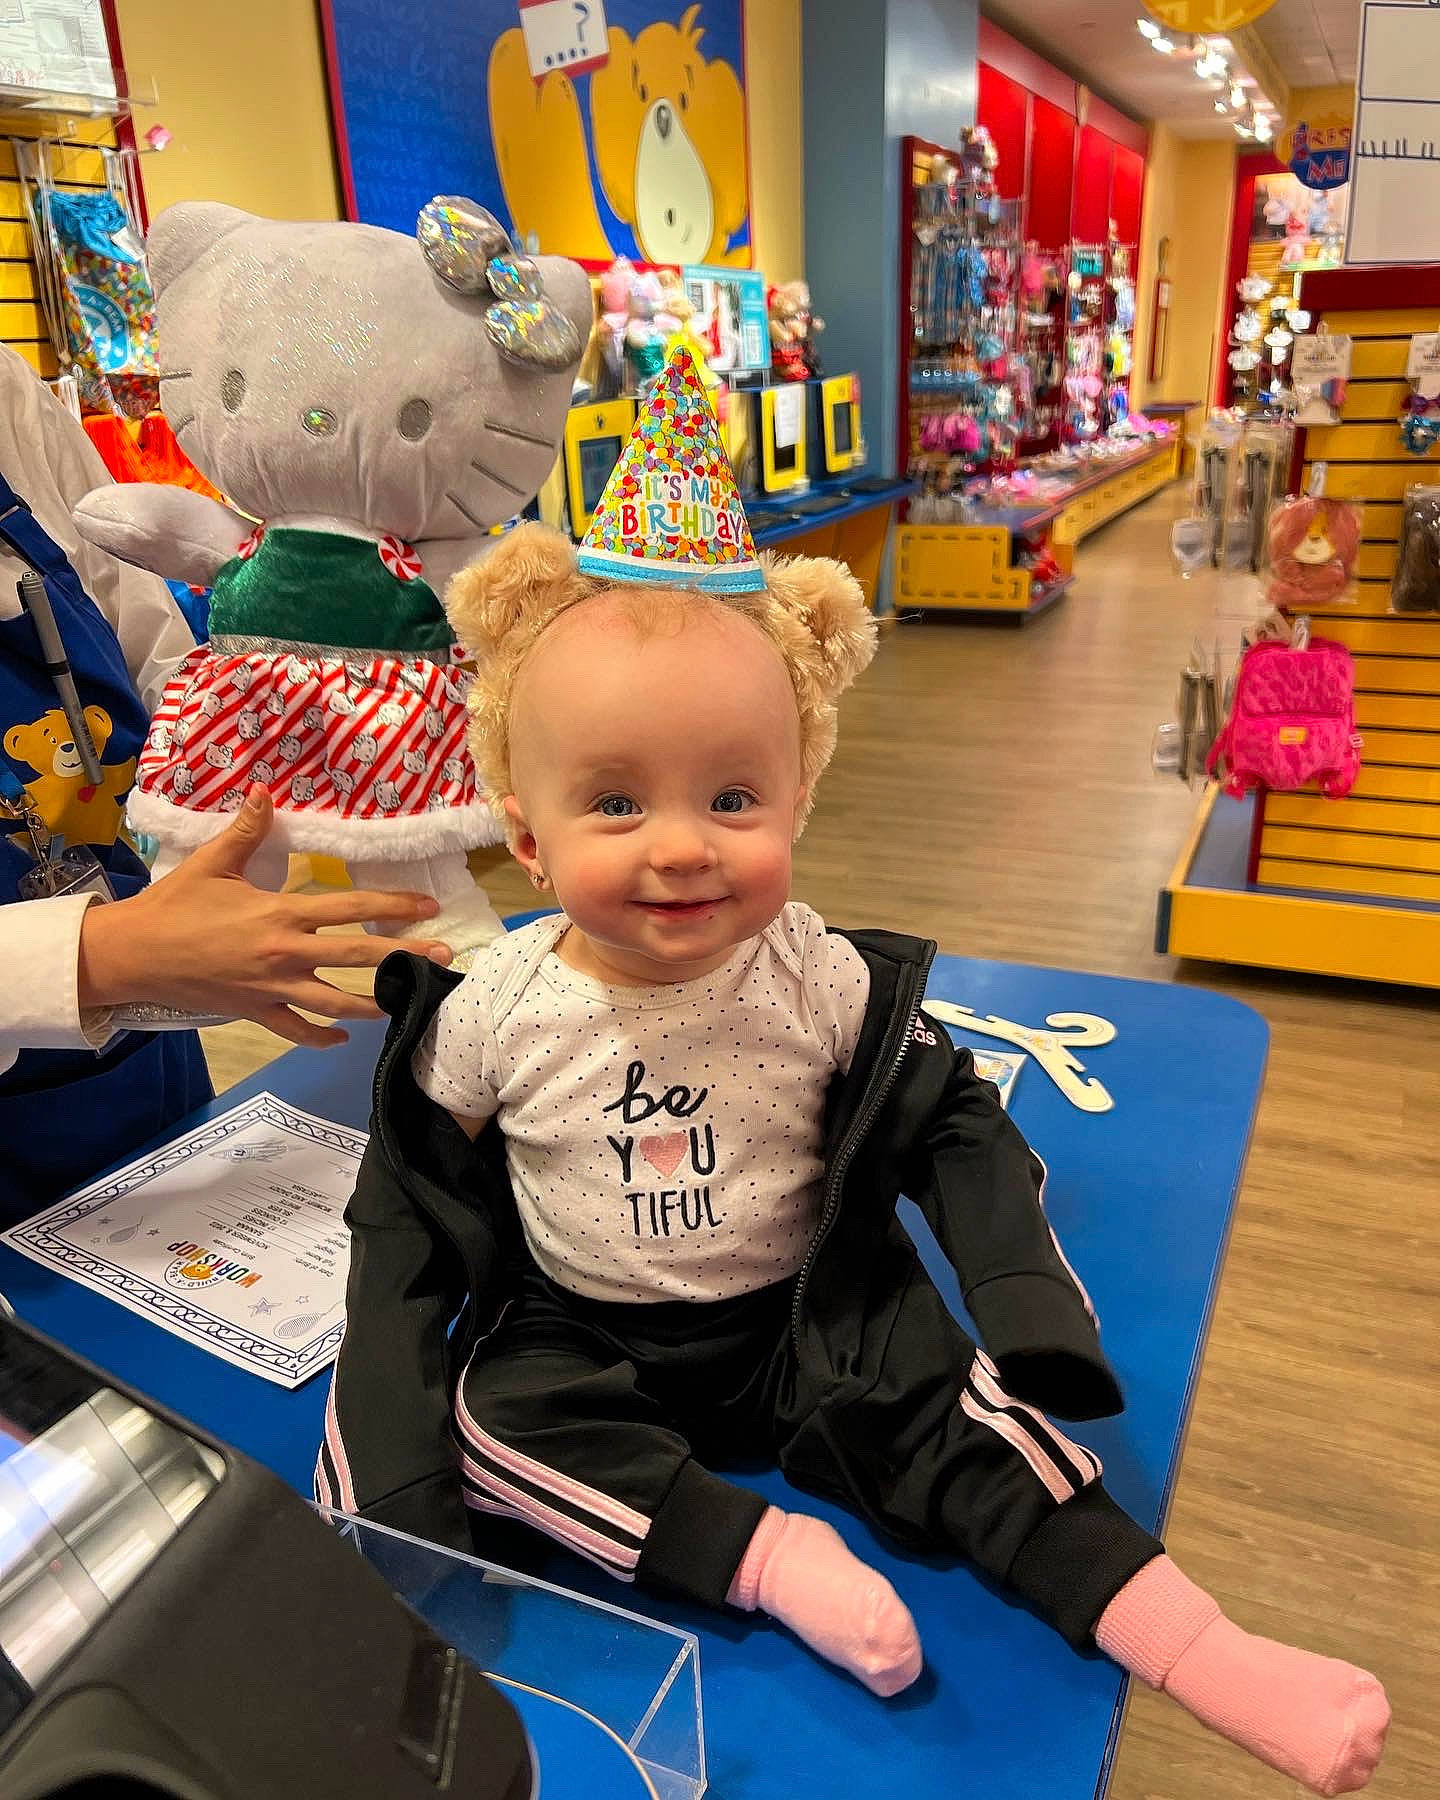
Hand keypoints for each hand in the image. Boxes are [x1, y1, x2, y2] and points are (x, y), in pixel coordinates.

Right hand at [79, 787, 452, 1046]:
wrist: (134, 955)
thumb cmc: (174, 906)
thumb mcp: (213, 862)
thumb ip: (247, 829)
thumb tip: (265, 789)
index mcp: (282, 914)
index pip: (352, 909)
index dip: (395, 907)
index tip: (429, 909)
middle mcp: (287, 954)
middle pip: (360, 959)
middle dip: (406, 959)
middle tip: (443, 960)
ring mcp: (274, 988)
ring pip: (337, 1003)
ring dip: (376, 1004)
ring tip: (408, 1001)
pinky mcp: (256, 1012)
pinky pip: (297, 1030)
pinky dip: (323, 1036)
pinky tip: (345, 1036)